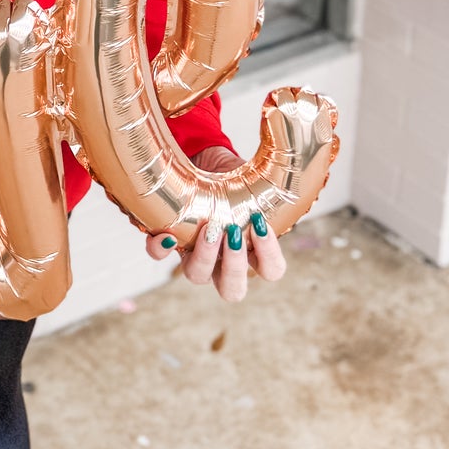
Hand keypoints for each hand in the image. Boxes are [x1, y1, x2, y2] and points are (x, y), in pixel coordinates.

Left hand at [144, 146, 286, 302]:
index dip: (269, 255)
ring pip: (197, 276)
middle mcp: (223, 260)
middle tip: (233, 234)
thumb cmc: (235, 175)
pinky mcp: (169, 239)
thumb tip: (290, 159)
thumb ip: (271, 183)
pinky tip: (168, 234)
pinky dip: (161, 247)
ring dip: (204, 257)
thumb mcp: (256, 179)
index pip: (271, 271)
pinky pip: (159, 253)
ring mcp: (195, 253)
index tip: (260, 223)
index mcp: (252, 250)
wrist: (203, 158)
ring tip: (209, 227)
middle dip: (234, 266)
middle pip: (233, 290)